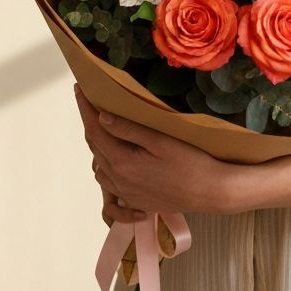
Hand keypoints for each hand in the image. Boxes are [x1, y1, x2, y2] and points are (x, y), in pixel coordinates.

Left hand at [74, 85, 239, 219]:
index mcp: (122, 163)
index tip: (79, 89)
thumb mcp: (161, 141)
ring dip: (98, 145)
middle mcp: (118, 180)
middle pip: (95, 147)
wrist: (210, 193)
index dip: (85, 108)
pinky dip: (107, 167)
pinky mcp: (135, 202)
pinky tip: (116, 159)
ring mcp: (125, 194)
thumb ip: (129, 130)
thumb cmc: (190, 162)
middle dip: (90, 123)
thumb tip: (101, 117)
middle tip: (91, 102)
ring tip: (105, 126)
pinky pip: (110, 183)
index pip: (95, 130)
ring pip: (100, 166)